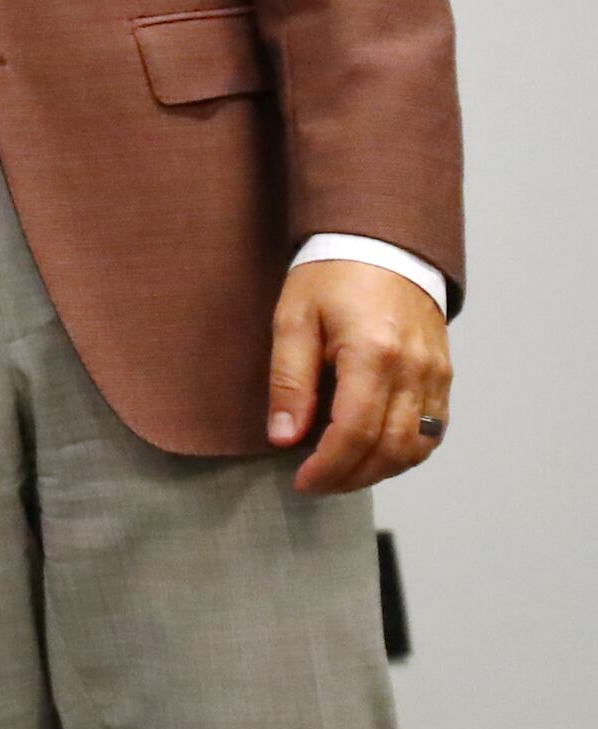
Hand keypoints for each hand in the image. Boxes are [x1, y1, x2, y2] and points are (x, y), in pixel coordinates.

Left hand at [268, 258, 451, 493]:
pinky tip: (374, 453)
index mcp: (373, 353)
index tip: (302, 481)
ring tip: (340, 472)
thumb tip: (283, 436)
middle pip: (389, 448)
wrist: (382, 244)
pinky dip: (405, 453)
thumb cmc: (332, 276)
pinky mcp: (444, 375)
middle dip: (350, 476)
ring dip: (378, 470)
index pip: (355, 432)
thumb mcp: (294, 319)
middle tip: (316, 483)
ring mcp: (436, 374)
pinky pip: (433, 431)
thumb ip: (289, 381)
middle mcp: (414, 369)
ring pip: (417, 447)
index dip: (328, 467)